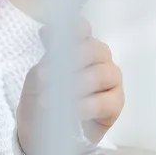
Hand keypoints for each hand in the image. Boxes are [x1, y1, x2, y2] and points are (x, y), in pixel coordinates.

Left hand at [16, 21, 124, 154]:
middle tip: (44, 76)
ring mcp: (111, 78)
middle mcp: (98, 57)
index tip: (58, 33)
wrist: (42, 127)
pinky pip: (106, 102)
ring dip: (76, 85)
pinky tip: (73, 111)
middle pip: (96, 49)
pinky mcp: (116, 103)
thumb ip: (47, 55)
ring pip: (102, 74)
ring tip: (52, 99)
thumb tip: (47, 31)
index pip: (82, 28)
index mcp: (79, 44)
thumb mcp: (39, 74)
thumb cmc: (44, 94)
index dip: (75, 27)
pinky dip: (87, 106)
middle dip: (72, 59)